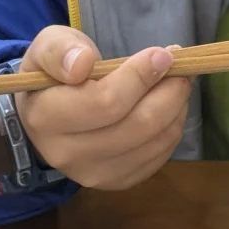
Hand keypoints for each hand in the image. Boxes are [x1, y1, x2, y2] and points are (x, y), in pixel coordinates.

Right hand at [16, 26, 190, 189]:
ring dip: (177, 107)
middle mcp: (68, 154)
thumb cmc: (55, 73)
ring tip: (176, 82)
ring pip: (155, 141)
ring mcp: (95, 174)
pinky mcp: (118, 181)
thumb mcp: (49, 47)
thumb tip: (82, 63)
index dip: (140, 76)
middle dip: (169, 92)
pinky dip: (173, 126)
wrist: (49, 115)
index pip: (106, 102)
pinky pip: (161, 155)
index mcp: (46, 118)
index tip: (161, 54)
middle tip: (182, 67)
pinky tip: (168, 107)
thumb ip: (60, 50)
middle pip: (138, 125)